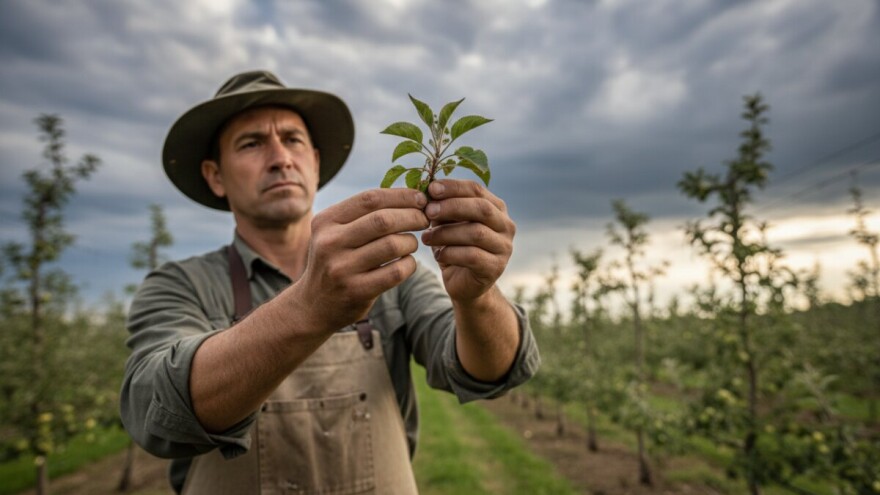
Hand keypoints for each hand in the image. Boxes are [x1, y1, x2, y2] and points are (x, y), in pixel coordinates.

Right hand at [297, 188, 428, 330]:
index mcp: (326, 221)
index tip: (421, 199)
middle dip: (412, 216)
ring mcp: (341, 268)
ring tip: (411, 243)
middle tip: (424, 220)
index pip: (370, 199)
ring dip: (411, 241)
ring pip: (392, 245)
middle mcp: (330, 242)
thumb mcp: (336, 232)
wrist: (314, 305)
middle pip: (383, 220)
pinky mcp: (355, 291)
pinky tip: (407, 263)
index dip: (401, 196)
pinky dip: (409, 264)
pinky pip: (395, 272)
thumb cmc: (336, 260)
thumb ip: (364, 214)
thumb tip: (411, 195)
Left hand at [420, 179, 515, 302]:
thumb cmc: (455, 247)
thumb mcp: (447, 224)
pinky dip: (451, 253)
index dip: (454, 187)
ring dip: (446, 233)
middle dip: (452, 207)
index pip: (477, 190)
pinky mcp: (495, 268)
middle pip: (481, 209)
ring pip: (476, 233)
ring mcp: (504, 247)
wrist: (464, 283)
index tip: (431, 189)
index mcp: (496, 208)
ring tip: (426, 237)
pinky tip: (438, 255)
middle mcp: (505, 225)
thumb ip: (442, 208)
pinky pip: (472, 256)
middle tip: (428, 211)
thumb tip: (428, 191)